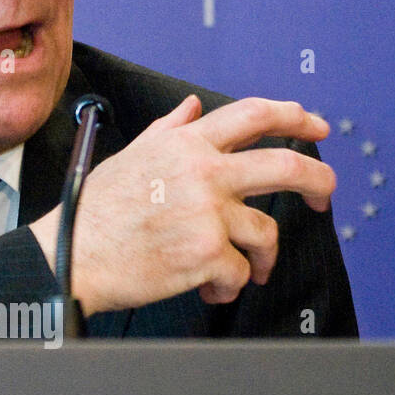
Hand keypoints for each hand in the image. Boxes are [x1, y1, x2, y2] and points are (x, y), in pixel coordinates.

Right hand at [30, 95, 333, 315]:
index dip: (295, 116)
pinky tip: (210, 287)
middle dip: (318, 181)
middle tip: (322, 197)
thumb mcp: (132, 157)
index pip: (255, 114)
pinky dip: (229, 285)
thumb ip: (169, 131)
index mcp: (186, 145)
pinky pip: (240, 271)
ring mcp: (208, 213)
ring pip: (267, 231)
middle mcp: (204, 172)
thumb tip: (192, 108)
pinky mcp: (207, 253)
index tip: (316, 127)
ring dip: (261, 256)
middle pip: (287, 164)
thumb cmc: (95, 213)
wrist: (72, 256)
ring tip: (245, 270)